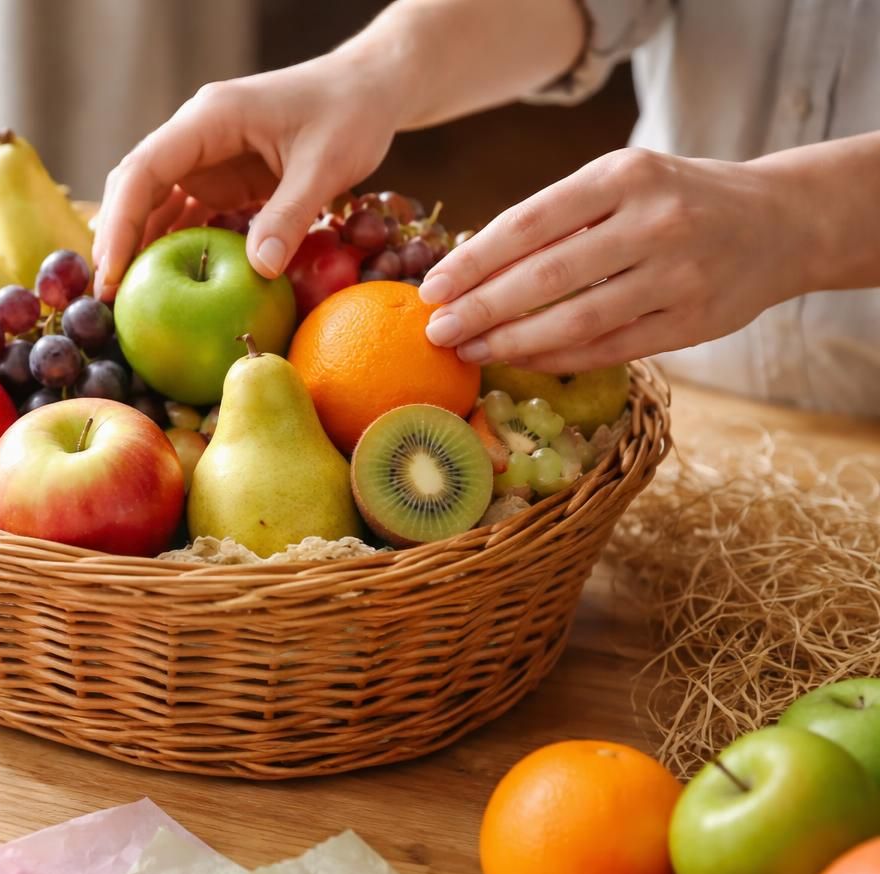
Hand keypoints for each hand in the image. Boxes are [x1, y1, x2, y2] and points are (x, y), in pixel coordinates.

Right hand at [93, 53, 402, 299]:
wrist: (369, 90)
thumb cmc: (350, 113)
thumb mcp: (327, 163)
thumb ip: (291, 213)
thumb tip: (258, 271)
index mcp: (209, 120)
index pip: (145, 170)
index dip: (120, 221)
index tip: (111, 271)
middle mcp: (196, 139)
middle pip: (137, 189)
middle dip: (119, 241)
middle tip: (107, 298)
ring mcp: (206, 162)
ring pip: (155, 206)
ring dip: (141, 250)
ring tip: (128, 302)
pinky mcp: (223, 183)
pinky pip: (187, 218)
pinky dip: (174, 251)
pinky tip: (166, 289)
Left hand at [417, 149, 805, 372]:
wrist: (778, 222)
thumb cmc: (674, 200)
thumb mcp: (621, 182)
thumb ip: (558, 217)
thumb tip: (468, 266)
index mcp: (624, 176)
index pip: (528, 224)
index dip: (473, 261)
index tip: (431, 288)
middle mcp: (654, 221)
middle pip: (546, 277)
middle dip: (481, 308)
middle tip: (437, 330)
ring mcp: (679, 275)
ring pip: (576, 321)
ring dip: (512, 343)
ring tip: (469, 351)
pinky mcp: (694, 321)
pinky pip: (609, 349)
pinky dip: (557, 358)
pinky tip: (520, 361)